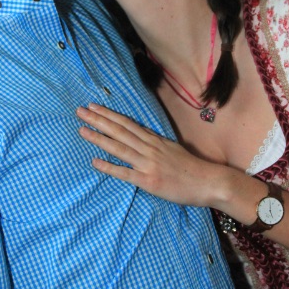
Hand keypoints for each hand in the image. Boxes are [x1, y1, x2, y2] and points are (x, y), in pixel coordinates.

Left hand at [76, 103, 221, 206]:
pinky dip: (109, 167)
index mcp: (153, 139)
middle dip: (98, 120)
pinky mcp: (148, 180)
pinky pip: (125, 173)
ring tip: (82, 130)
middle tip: (80, 111)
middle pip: (119, 131)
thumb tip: (137, 134)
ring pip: (119, 148)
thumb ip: (153, 141)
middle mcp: (148, 148)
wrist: (208, 181)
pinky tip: (94, 162)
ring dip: (99, 138)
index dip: (108, 114)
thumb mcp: (170, 147)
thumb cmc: (189, 166)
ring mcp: (148, 163)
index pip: (126, 123)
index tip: (93, 106)